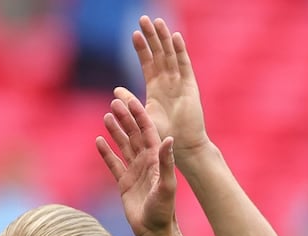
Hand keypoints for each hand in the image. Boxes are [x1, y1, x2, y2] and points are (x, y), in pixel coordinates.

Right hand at [96, 95, 177, 235]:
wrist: (154, 230)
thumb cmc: (164, 209)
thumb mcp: (167, 185)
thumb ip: (167, 162)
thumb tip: (169, 138)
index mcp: (156, 159)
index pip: (147, 131)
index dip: (139, 115)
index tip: (130, 99)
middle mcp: (146, 162)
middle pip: (134, 135)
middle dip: (125, 118)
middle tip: (114, 101)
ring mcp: (134, 171)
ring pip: (123, 146)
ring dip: (116, 131)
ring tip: (106, 116)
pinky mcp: (124, 183)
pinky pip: (113, 164)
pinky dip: (106, 153)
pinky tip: (98, 141)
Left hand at [115, 16, 208, 153]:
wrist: (182, 145)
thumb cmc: (163, 135)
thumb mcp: (142, 117)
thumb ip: (130, 103)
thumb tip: (116, 90)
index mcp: (155, 88)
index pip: (147, 62)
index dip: (141, 48)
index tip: (133, 33)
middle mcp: (168, 81)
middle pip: (158, 53)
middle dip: (152, 36)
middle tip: (144, 18)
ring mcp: (180, 82)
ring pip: (170, 55)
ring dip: (164, 38)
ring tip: (157, 21)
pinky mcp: (190, 86)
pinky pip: (184, 65)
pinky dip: (180, 51)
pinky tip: (176, 37)